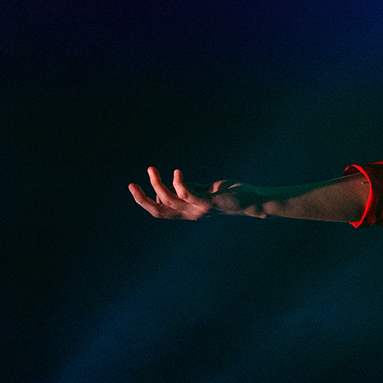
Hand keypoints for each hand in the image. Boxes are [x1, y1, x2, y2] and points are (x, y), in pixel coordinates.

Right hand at [129, 167, 261, 218]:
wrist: (251, 200)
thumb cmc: (228, 194)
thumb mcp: (203, 192)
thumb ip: (189, 189)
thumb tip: (173, 183)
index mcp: (187, 212)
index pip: (161, 211)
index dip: (145, 202)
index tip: (134, 187)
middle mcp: (191, 213)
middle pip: (160, 211)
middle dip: (142, 199)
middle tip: (131, 185)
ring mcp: (199, 209)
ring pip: (170, 201)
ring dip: (157, 184)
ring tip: (152, 169)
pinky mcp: (208, 203)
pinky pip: (188, 194)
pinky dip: (179, 183)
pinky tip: (177, 172)